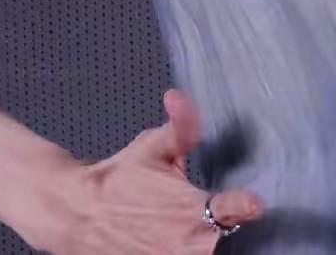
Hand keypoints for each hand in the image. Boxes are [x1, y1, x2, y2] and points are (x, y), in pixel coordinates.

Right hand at [48, 88, 264, 252]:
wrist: (79, 214)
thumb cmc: (119, 179)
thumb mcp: (152, 147)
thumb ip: (180, 126)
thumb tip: (179, 98)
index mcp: (191, 210)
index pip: (230, 210)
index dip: (244, 204)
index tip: (256, 203)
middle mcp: (186, 244)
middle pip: (226, 240)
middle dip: (227, 227)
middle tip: (225, 215)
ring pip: (208, 254)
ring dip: (208, 242)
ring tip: (197, 226)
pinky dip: (188, 251)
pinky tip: (181, 240)